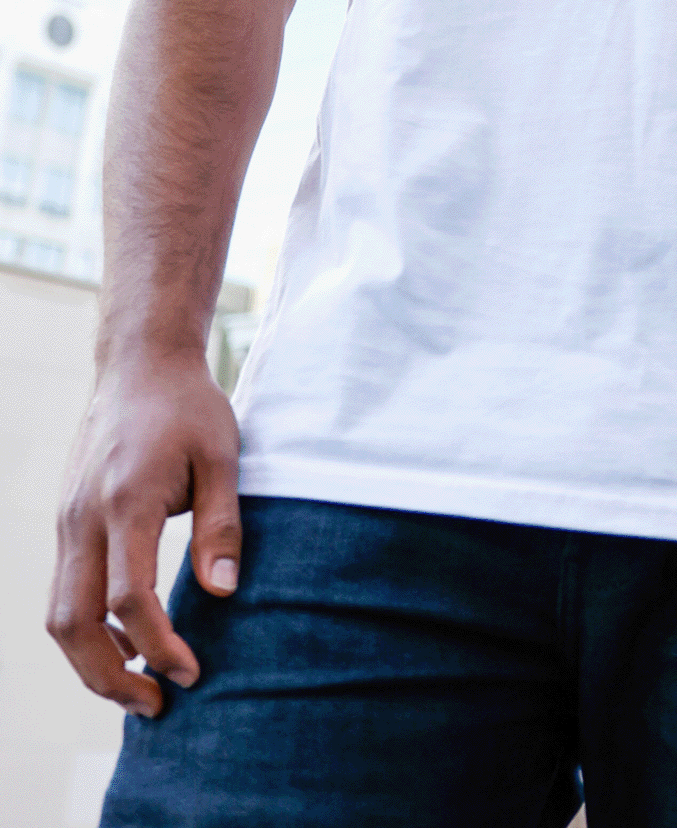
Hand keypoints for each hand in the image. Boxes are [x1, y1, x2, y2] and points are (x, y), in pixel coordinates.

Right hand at [48, 348, 241, 716]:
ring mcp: (65, 523)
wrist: (139, 366)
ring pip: (60, 614)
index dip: (159, 645)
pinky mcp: (65, 524)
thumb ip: (222, 526)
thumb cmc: (189, 408)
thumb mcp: (223, 457)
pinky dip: (88, 628)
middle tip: (158, 704)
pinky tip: (127, 639)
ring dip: (92, 660)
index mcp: (125, 503)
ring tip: (143, 684)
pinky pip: (65, 590)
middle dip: (110, 676)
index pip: (130, 598)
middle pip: (75, 623)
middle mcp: (83, 520)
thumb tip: (223, 594)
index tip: (191, 673)